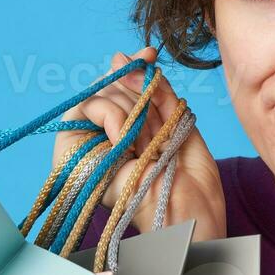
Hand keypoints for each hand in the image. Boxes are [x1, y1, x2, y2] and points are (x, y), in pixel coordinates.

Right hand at [52, 46, 226, 240]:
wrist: (192, 221)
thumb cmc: (192, 188)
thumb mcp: (182, 129)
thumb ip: (159, 95)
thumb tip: (132, 59)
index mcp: (136, 139)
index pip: (125, 92)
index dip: (135, 70)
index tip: (150, 53)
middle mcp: (113, 142)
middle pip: (113, 89)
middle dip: (138, 92)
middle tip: (154, 120)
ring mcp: (97, 149)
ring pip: (101, 94)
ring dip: (131, 108)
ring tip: (147, 140)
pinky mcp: (81, 156)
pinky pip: (91, 108)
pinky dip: (116, 116)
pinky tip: (129, 139)